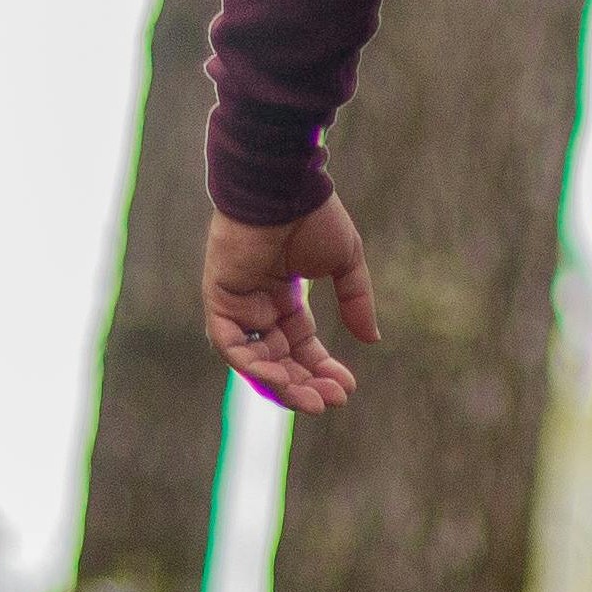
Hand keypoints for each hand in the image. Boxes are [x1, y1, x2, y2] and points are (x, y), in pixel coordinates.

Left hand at [204, 197, 379, 414]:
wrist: (284, 189)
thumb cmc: (314, 217)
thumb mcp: (345, 264)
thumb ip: (355, 301)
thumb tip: (372, 339)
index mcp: (284, 297)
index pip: (301, 344)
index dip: (322, 367)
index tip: (348, 387)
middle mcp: (257, 305)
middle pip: (278, 357)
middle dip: (304, 382)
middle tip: (331, 402)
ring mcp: (236, 303)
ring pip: (254, 358)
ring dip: (280, 382)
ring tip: (311, 399)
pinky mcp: (219, 297)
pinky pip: (230, 342)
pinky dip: (252, 363)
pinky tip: (280, 378)